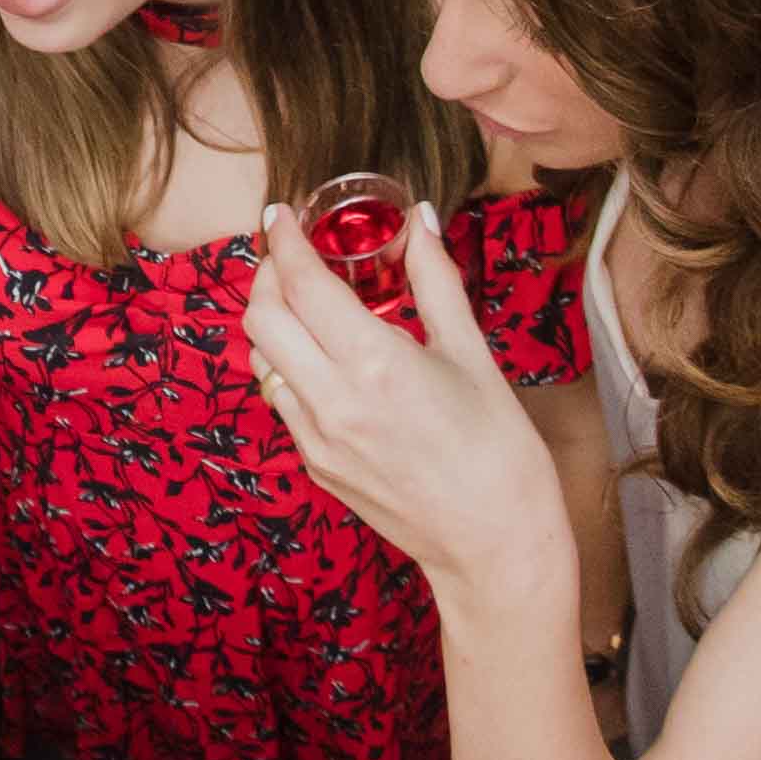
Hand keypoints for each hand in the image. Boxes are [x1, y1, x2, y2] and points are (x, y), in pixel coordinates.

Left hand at [240, 203, 560, 598]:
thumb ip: (436, 282)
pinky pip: (281, 402)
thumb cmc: (499, 450)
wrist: (496, 546)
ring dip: (273, 323)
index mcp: (375, 365)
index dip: (285, 240)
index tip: (280, 213)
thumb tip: (420, 220)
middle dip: (269, 276)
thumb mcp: (472, 355)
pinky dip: (288, 367)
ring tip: (306, 303)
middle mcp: (333, 402)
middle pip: (261, 318)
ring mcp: (317, 440)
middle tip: (294, 255)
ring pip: (262, 362)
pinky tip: (324, 359)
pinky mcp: (316, 468)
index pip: (302, 284)